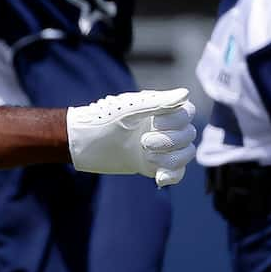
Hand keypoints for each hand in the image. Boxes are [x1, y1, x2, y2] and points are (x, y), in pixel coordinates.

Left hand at [67, 89, 193, 183]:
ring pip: (185, 154)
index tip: (154, 123)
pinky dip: (172, 176)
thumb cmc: (103, 120)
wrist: (82, 143)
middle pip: (188, 135)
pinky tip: (159, 178)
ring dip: (170, 157)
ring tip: (146, 155)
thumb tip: (185, 93)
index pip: (187, 113)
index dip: (177, 121)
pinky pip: (175, 172)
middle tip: (143, 142)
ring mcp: (161, 148)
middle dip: (169, 141)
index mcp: (162, 110)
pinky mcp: (153, 165)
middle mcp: (165, 128)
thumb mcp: (128, 110)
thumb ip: (158, 103)